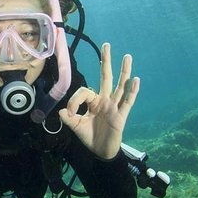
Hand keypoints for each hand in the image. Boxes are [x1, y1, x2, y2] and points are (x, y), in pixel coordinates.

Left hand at [58, 42, 139, 158]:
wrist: (100, 152)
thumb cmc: (90, 137)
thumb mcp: (76, 126)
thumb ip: (69, 118)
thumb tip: (62, 111)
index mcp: (94, 102)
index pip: (84, 92)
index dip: (75, 101)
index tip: (71, 113)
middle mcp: (105, 100)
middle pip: (106, 77)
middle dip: (106, 61)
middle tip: (106, 45)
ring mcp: (114, 107)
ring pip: (120, 86)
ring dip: (124, 71)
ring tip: (127, 56)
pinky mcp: (121, 116)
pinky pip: (127, 102)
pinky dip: (132, 91)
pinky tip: (135, 79)